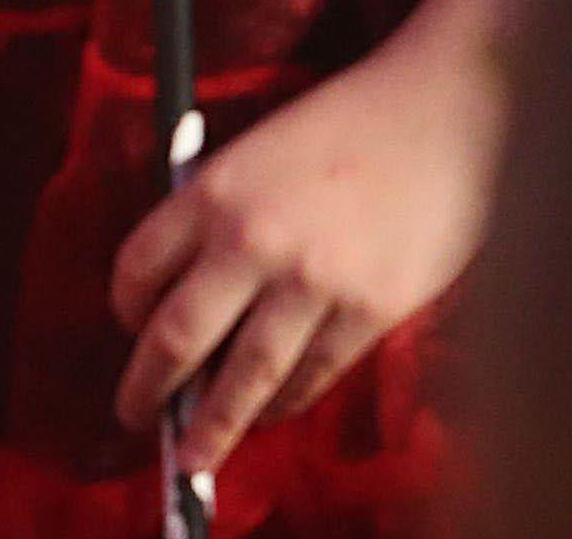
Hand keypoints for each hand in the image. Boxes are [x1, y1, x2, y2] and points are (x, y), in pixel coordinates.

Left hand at [108, 0, 504, 471]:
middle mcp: (251, 240)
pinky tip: (271, 412)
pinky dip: (284, 403)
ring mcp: (311, 283)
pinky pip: (310, 377)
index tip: (128, 329)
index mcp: (212, 189)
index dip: (125, 310)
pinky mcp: (370, 312)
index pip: (138, 268)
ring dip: (214, 425)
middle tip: (135, 417)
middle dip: (147, 389)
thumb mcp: (259, 150)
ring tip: (196, 457)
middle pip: (174, 339)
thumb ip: (221, 212)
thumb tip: (193, 287)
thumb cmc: (352, 122)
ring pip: (243, 378)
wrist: (446, 114)